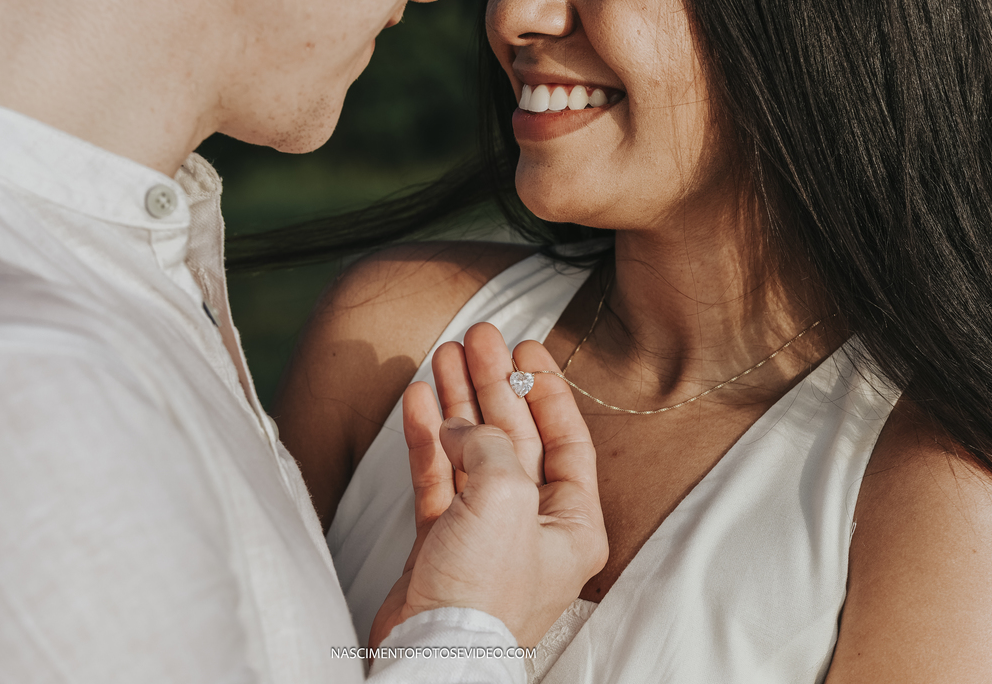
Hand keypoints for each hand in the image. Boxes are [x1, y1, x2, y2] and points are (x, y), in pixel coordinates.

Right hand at [369, 322, 607, 648]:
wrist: (432, 651)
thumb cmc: (484, 590)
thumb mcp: (505, 497)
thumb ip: (492, 447)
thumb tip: (462, 427)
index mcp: (572, 523)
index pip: (567, 441)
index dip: (547, 391)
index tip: (528, 348)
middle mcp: (532, 525)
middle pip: (515, 437)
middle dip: (495, 386)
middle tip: (478, 340)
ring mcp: (484, 532)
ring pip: (472, 450)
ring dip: (457, 403)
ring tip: (444, 355)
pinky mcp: (441, 541)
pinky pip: (437, 475)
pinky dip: (427, 437)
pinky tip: (419, 401)